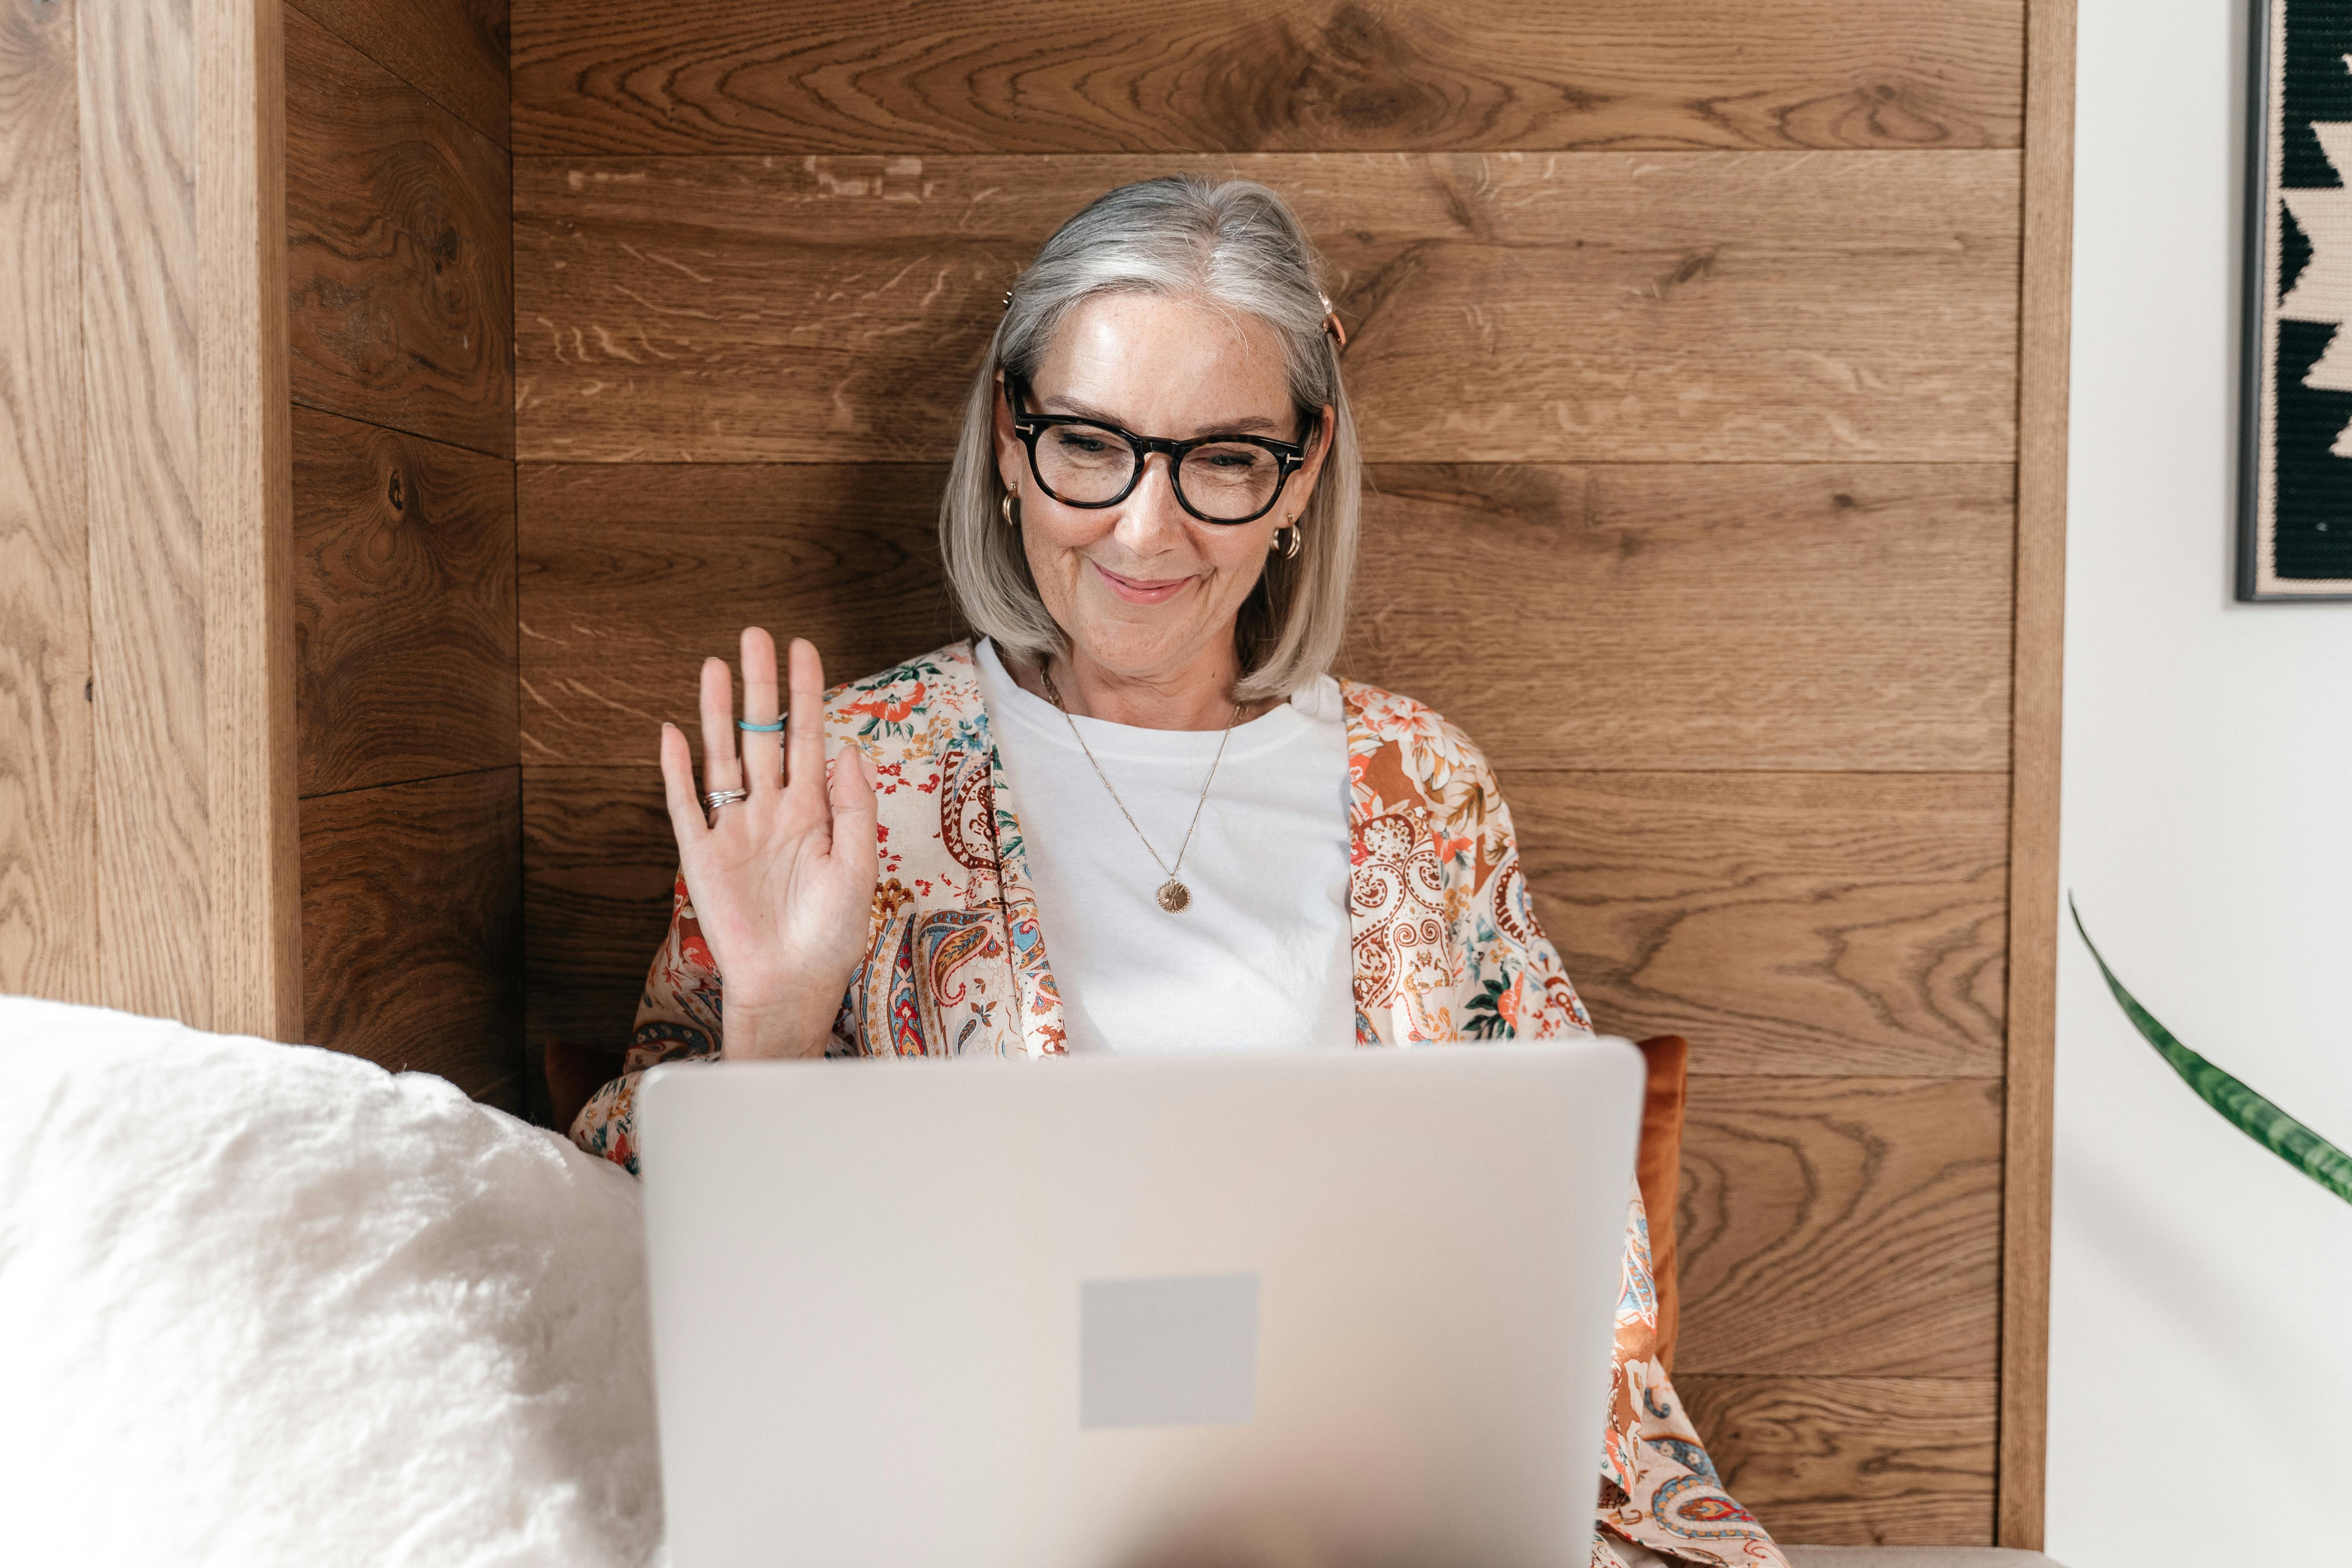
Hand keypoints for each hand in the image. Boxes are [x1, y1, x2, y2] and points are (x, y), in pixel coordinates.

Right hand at [657, 630, 877, 1058]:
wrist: (792, 985)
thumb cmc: (831, 935)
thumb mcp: (858, 868)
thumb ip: (854, 808)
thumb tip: (849, 747)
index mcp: (813, 812)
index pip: (808, 738)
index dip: (805, 694)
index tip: (804, 647)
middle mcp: (772, 811)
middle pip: (763, 736)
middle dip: (760, 688)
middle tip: (756, 635)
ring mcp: (735, 830)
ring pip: (725, 759)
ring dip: (719, 714)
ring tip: (717, 666)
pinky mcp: (703, 856)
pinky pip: (687, 805)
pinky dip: (678, 770)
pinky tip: (674, 733)